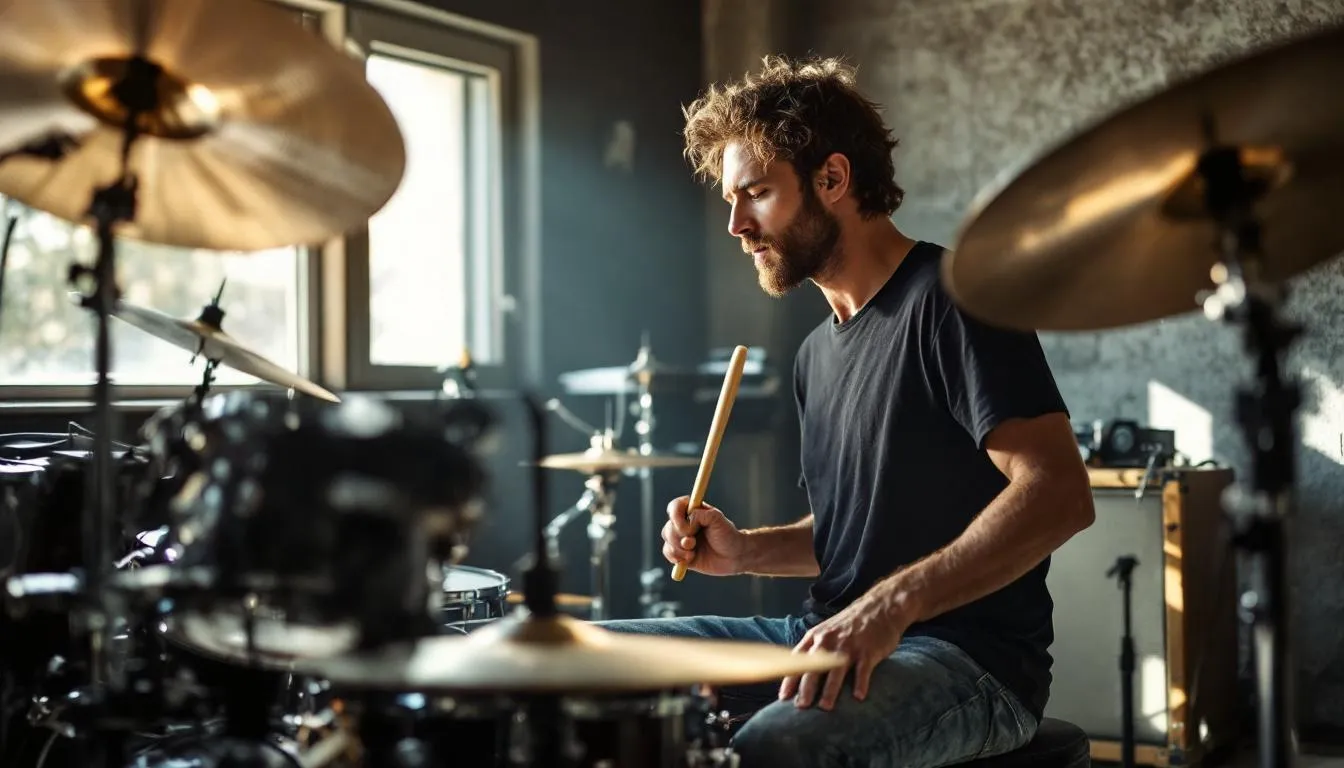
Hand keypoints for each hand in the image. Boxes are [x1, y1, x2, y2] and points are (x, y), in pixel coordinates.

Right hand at [662, 496, 744, 575]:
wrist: (734, 557)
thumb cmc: (728, 535)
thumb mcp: (717, 519)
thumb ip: (701, 515)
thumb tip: (687, 522)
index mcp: (692, 511)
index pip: (674, 507)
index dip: (675, 516)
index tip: (686, 527)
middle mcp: (684, 523)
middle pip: (669, 526)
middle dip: (679, 537)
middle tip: (692, 542)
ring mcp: (681, 539)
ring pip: (667, 540)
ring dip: (678, 548)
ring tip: (692, 552)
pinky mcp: (680, 553)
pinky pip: (668, 553)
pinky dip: (675, 557)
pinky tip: (689, 559)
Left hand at [779, 592, 916, 710]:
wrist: (879, 608)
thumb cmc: (849, 624)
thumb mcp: (825, 631)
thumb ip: (813, 649)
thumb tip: (797, 672)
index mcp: (816, 637)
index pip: (797, 660)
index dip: (790, 679)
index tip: (783, 697)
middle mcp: (829, 641)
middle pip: (814, 667)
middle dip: (806, 688)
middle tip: (801, 706)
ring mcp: (849, 646)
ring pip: (836, 670)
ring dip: (830, 690)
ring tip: (825, 707)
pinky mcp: (868, 650)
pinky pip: (863, 669)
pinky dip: (860, 683)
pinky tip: (858, 696)